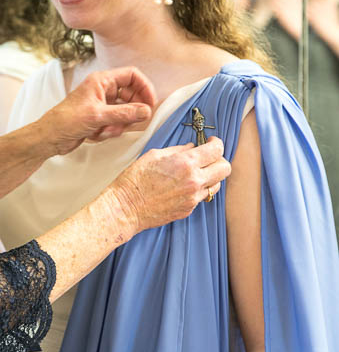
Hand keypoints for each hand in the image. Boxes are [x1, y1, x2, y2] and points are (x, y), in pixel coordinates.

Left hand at [40, 67, 156, 156]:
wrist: (50, 138)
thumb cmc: (66, 120)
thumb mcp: (99, 116)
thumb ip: (125, 113)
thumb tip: (146, 111)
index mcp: (102, 81)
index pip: (132, 75)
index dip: (144, 88)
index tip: (150, 104)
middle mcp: (103, 90)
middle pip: (131, 96)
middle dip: (131, 112)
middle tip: (128, 123)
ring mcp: (102, 105)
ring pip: (124, 113)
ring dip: (118, 125)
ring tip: (104, 131)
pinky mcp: (100, 119)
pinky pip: (116, 123)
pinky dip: (109, 131)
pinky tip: (95, 135)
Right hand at [112, 137, 230, 233]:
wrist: (127, 208)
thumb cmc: (135, 181)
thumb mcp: (154, 155)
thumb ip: (178, 150)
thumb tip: (192, 148)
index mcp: (186, 163)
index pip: (216, 150)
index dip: (216, 143)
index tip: (212, 142)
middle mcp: (194, 181)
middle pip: (225, 168)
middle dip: (219, 160)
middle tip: (209, 157)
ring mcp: (193, 197)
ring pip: (217, 184)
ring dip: (211, 176)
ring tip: (197, 173)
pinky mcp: (189, 209)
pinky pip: (202, 196)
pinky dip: (198, 189)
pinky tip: (184, 186)